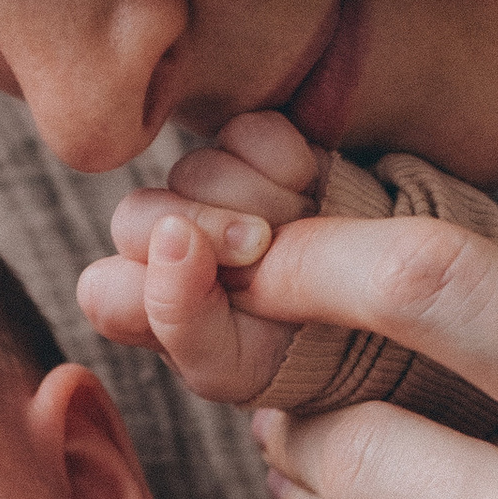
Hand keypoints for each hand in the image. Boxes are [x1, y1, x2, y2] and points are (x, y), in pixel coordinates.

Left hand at [79, 111, 316, 400]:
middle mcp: (170, 255)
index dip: (153, 278)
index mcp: (155, 317)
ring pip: (191, 171)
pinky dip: (283, 159)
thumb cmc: (311, 354)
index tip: (222, 273)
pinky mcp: (251, 151)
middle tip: (263, 244)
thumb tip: (170, 236)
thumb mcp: (246, 366)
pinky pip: (245, 132)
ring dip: (258, 200)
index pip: (105, 291)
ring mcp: (210, 198)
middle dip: (206, 227)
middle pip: (134, 217)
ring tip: (305, 230)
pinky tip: (309, 191)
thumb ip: (184, 317)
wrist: (392, 308)